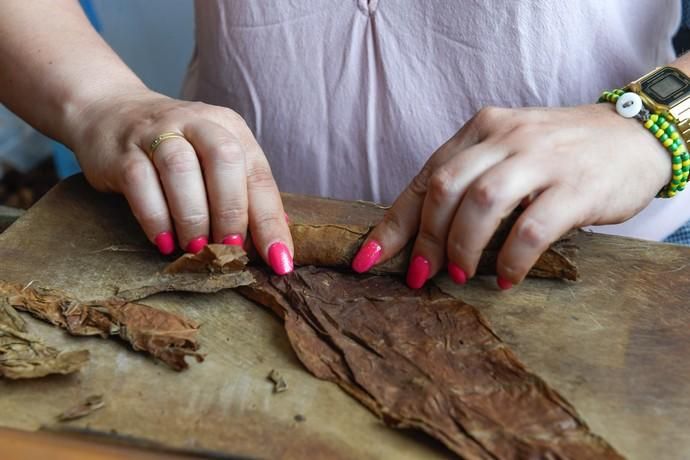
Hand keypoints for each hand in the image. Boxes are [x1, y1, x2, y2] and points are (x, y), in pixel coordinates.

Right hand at [69, 89, 292, 273]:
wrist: (110, 114)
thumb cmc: (177, 149)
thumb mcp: (215, 162)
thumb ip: (244, 194)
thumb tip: (276, 242)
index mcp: (230, 128)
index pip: (259, 175)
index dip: (270, 221)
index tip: (279, 260)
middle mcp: (198, 122)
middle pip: (224, 160)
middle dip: (232, 213)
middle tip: (230, 249)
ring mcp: (157, 132)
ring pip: (181, 169)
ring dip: (193, 217)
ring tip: (196, 248)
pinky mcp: (122, 150)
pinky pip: (140, 183)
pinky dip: (156, 218)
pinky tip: (164, 242)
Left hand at [352, 104, 670, 287]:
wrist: (634, 135)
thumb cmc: (559, 153)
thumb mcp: (508, 152)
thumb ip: (470, 180)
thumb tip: (421, 236)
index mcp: (481, 129)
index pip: (425, 178)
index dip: (393, 225)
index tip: (367, 260)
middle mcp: (506, 137)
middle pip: (444, 188)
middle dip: (425, 240)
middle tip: (422, 276)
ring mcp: (542, 158)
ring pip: (481, 202)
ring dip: (462, 247)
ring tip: (461, 276)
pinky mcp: (576, 185)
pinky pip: (531, 227)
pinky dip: (510, 259)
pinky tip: (505, 279)